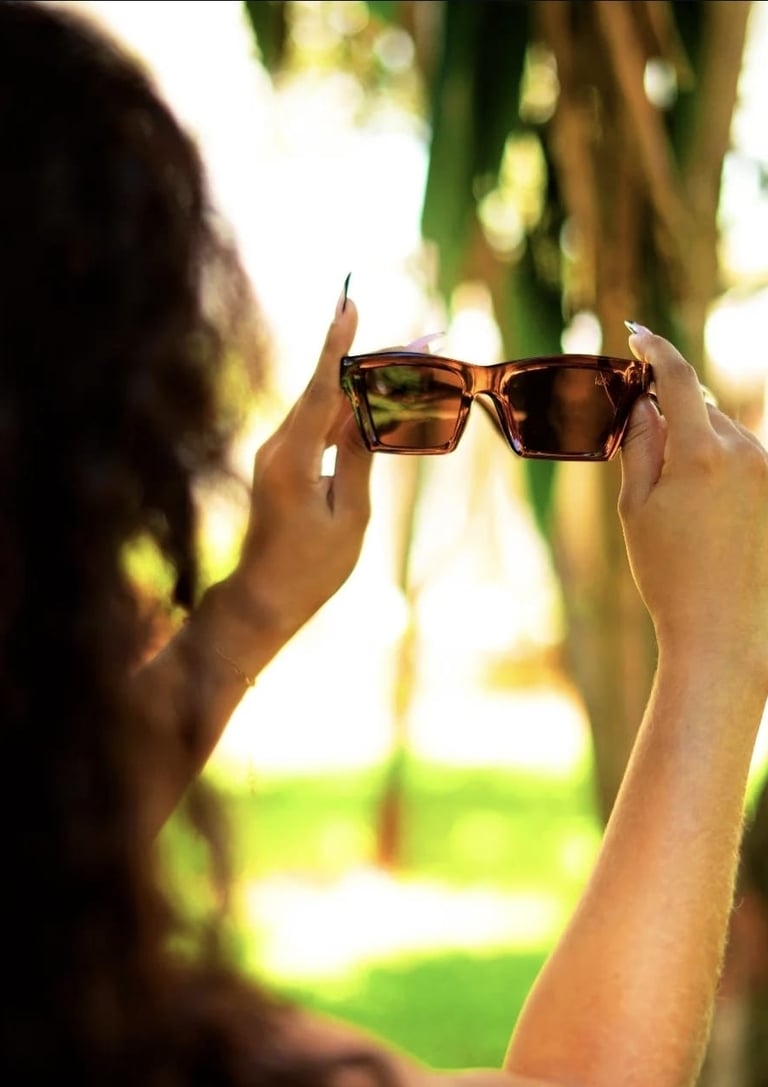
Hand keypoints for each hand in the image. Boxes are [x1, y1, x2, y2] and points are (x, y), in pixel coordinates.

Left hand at [224, 294, 371, 639]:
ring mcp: (274, 454)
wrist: (263, 597)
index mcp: (293, 461)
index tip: (347, 304)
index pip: (320, 391)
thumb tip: (369, 414)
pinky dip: (343, 413)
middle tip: (415, 343)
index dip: (337, 346)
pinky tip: (374, 407)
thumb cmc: (310, 567)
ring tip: (405, 369)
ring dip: (359, 388)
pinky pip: (314, 427)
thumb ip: (360, 460)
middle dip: (366, 362)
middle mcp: (277, 448)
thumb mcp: (350, 516)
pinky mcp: (279, 463)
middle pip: (324, 391)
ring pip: (320, 407)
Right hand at [619, 329, 767, 686]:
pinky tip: (700, 505)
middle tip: (637, 443)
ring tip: (674, 497)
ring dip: (695, 440)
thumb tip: (641, 403)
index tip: (635, 334)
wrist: (720, 628)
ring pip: (722, 430)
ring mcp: (767, 471)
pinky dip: (716, 460)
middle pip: (700, 405)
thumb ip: (639, 444)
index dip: (654, 349)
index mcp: (703, 453)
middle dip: (669, 411)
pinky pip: (742, 454)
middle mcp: (745, 452)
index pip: (678, 377)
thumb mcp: (637, 506)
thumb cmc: (669, 572)